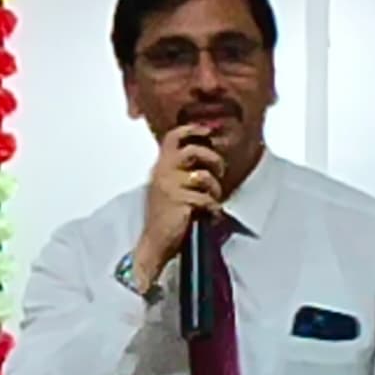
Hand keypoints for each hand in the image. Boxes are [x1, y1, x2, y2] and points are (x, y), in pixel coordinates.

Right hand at [131, 127, 227, 290]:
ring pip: (203, 176)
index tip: (207, 131)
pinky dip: (212, 208)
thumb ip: (181, 170)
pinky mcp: (180, 202)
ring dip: (213, 188)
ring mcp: (171, 187)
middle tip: (219, 171)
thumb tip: (205, 157)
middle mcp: (163, 173)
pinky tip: (207, 215)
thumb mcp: (168, 187)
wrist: (155, 244)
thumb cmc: (165, 217)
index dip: (192, 130)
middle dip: (212, 159)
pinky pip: (207, 199)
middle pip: (193, 150)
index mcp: (161, 167)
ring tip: (210, 198)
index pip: (174, 137)